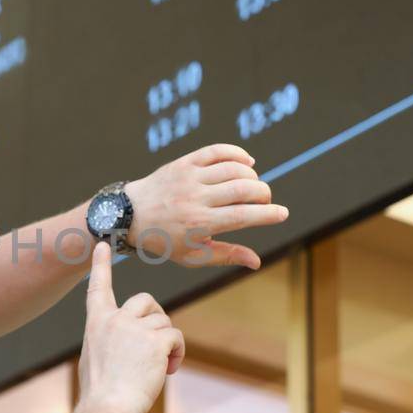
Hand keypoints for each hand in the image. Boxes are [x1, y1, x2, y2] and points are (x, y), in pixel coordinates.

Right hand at [77, 242, 184, 412]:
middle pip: (145, 300)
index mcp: (96, 322)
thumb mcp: (95, 357)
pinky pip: (175, 336)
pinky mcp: (156, 340)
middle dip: (156, 316)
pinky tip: (169, 369)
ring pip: (164, 322)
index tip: (103, 244)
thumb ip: (112, 340)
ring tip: (161, 366)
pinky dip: (177, 352)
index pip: (98, 287)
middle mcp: (115, 319)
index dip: (101, 265)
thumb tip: (133, 341)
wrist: (108, 406)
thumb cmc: (100, 391)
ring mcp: (136, 328)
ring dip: (167, 342)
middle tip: (158, 340)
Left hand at [124, 144, 287, 267]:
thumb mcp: (192, 256)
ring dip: (253, 176)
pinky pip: (216, 151)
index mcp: (199, 224)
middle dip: (263, 193)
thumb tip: (257, 261)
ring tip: (254, 186)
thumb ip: (226, 255)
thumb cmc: (164, 240)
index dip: (268, 213)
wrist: (129, 215)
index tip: (282, 214)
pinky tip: (248, 162)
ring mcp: (190, 177)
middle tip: (265, 201)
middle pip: (243, 188)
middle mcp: (196, 198)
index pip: (243, 215)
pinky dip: (237, 153)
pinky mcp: (184, 162)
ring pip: (233, 168)